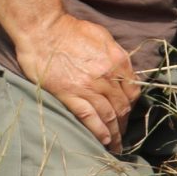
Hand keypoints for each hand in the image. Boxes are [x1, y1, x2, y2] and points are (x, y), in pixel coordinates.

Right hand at [15, 13, 139, 150]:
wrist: (43, 30)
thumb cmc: (71, 30)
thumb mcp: (102, 36)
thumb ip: (116, 55)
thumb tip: (123, 71)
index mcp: (118, 61)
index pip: (133, 90)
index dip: (132, 104)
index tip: (129, 113)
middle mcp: (107, 76)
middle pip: (122, 106)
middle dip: (125, 123)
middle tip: (124, 135)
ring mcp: (88, 87)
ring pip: (108, 115)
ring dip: (115, 132)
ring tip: (117, 146)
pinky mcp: (69, 94)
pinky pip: (89, 117)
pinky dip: (98, 131)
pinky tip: (103, 141)